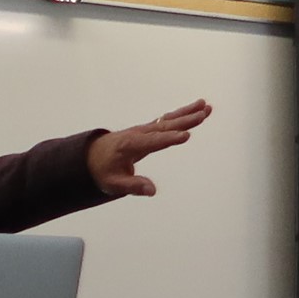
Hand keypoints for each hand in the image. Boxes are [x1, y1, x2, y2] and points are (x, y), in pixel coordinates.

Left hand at [87, 100, 212, 196]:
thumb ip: (133, 186)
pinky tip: (198, 110)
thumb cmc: (103, 171)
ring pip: (169, 120)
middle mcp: (139, 133)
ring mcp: (144, 130)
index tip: (186, 136)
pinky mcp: (149, 130)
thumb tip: (152, 190)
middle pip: (165, 126)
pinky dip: (183, 115)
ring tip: (206, 107)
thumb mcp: (113, 184)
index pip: (153, 142)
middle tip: (203, 114)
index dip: (169, 139)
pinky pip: (168, 120)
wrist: (92, 155)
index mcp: (130, 145)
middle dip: (185, 120)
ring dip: (188, 113)